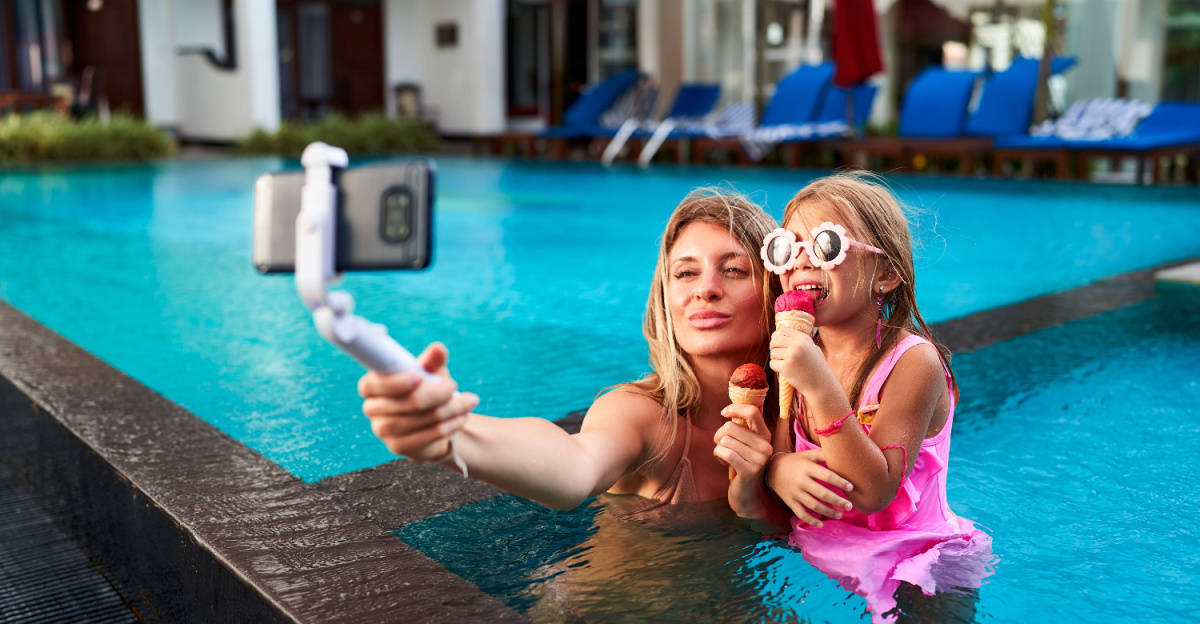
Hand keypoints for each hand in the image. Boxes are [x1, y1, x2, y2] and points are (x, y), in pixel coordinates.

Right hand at [358, 343, 478, 461]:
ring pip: (423, 419)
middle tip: (455, 386)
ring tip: (469, 402)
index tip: (420, 377)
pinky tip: (461, 418)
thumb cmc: (425, 389)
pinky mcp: (399, 447)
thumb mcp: (429, 372)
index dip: (395, 382)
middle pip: (408, 402)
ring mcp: (384, 431)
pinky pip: (429, 435)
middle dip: (439, 393)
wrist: (432, 422)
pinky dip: (450, 425)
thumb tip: (438, 349)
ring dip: (451, 409)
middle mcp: (372, 409)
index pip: (373, 385)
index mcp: (372, 386)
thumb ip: (431, 361)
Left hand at [714, 403, 772, 516]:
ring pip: (725, 440)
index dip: (735, 409)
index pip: (752, 412)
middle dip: (718, 435)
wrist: (748, 496)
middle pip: (730, 427)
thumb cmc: (742, 465)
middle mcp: (765, 446)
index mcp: (765, 436)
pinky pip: (725, 453)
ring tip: (724, 457)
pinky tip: (722, 463)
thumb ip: (741, 429)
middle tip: (721, 446)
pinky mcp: (749, 470)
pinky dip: (718, 455)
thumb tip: (728, 411)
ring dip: (718, 448)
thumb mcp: (745, 445)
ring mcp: (759, 459)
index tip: (723, 413)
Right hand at [766, 449, 854, 527]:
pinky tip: (821, 524)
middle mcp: (801, 481)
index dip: (839, 482)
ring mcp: (795, 492)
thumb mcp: (807, 455)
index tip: (851, 487)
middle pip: (821, 493)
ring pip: (813, 505)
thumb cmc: (795, 461)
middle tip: (850, 506)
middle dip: (837, 501)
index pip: (826, 475)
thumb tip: (840, 454)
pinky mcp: (790, 501)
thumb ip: (822, 455)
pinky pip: (801, 513)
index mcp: (807, 468)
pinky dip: (810, 520)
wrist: (771, 469)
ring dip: (828, 512)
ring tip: (840, 515)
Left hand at [769, 327, 827, 396]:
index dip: (776, 337)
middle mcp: (797, 344)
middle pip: (775, 340)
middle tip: (777, 355)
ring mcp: (792, 355)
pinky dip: (776, 368)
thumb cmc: (817, 368)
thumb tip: (779, 335)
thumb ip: (799, 341)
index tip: (777, 345)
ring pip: (773, 353)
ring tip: (785, 365)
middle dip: (773, 348)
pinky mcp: (786, 367)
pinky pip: (773, 364)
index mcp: (803, 338)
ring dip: (776, 359)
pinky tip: (785, 371)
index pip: (782, 331)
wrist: (822, 384)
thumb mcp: (812, 348)